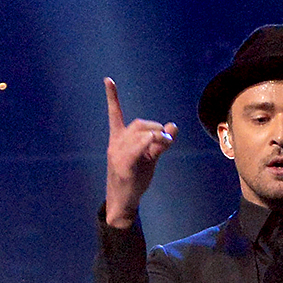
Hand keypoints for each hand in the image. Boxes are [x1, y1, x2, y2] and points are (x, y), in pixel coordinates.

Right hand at [105, 78, 176, 228]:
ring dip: (157, 135)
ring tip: (166, 142)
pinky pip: (138, 147)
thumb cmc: (134, 179)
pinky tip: (159, 142)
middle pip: (138, 124)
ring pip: (140, 133)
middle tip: (166, 139)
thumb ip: (160, 142)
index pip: (115, 115)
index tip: (108, 79)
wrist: (122, 202)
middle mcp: (116, 143)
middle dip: (155, 128)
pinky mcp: (124, 165)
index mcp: (118, 139)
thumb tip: (174, 125)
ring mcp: (118, 154)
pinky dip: (150, 141)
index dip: (112, 97)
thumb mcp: (149, 158)